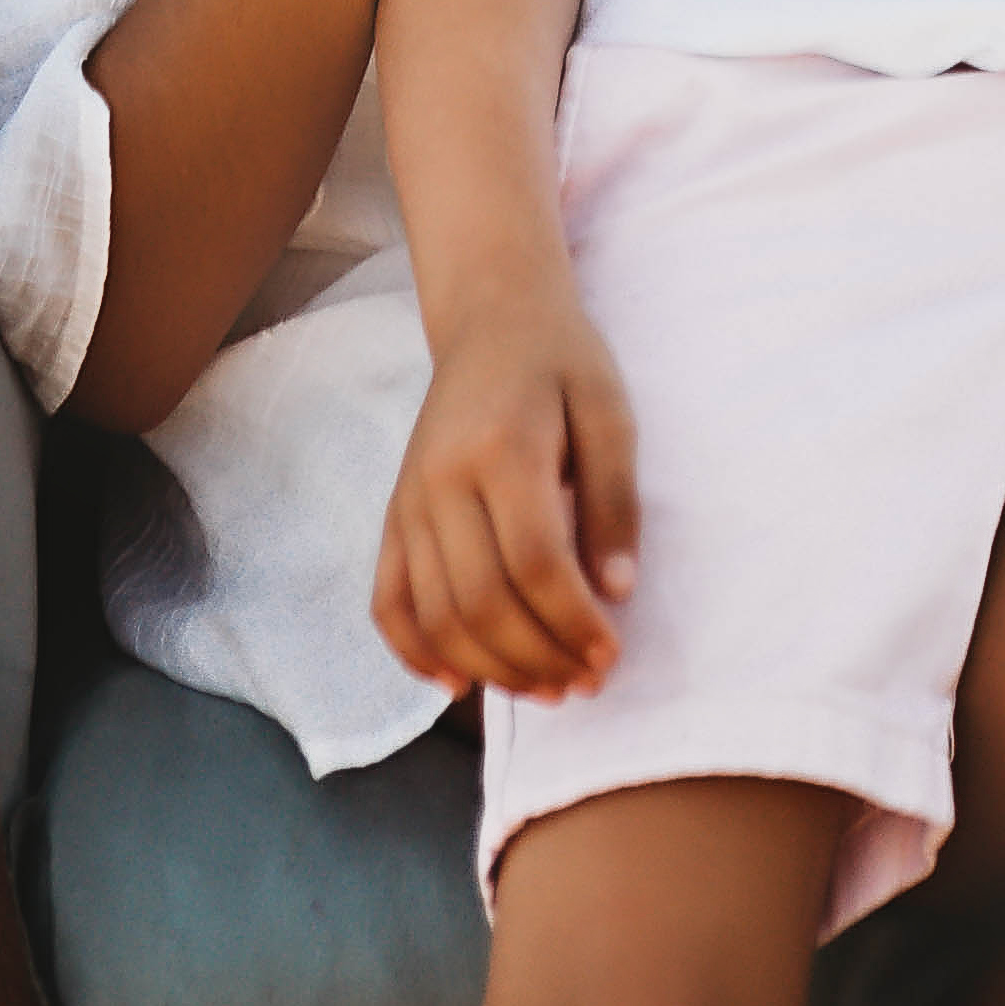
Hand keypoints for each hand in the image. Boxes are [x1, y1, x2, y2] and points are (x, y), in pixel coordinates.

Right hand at [371, 282, 640, 700]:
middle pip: (482, 601)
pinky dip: (416, 652)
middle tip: (584, 682)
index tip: (611, 654)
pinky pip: (388, 601)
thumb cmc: (562, 362)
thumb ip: (615, 500)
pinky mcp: (393, 513)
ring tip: (545, 687)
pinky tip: (459, 683)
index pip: (534, 563)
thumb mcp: (610, 412)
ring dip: (492, 669)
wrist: (492, 318)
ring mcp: (409, 499)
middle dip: (538, 657)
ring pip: (437, 614)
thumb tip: (616, 592)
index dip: (573, 622)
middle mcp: (442, 480)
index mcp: (502, 447)